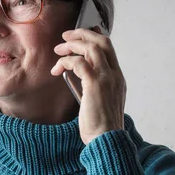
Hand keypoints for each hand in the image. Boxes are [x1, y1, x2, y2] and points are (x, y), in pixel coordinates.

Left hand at [50, 26, 126, 143]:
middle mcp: (115, 75)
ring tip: (58, 50)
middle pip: (102, 42)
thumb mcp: (98, 101)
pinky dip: (66, 62)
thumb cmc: (100, 126)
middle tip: (65, 36)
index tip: (79, 35)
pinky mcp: (95, 84)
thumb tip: (74, 74)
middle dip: (82, 34)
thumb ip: (91, 86)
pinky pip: (78, 63)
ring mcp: (106, 78)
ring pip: (90, 48)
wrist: (106, 140)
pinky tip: (57, 69)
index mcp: (117, 78)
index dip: (94, 36)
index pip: (108, 48)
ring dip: (71, 45)